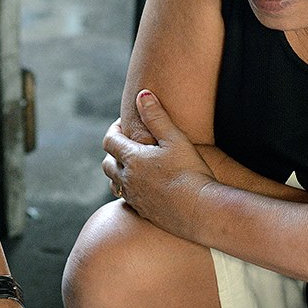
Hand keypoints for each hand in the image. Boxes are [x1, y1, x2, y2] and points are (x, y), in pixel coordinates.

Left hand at [102, 90, 213, 239]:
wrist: (200, 211)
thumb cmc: (190, 172)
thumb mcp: (174, 139)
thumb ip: (156, 116)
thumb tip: (141, 94)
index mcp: (131, 159)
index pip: (110, 140)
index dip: (115, 129)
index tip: (125, 122)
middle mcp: (127, 180)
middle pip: (107, 163)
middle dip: (114, 151)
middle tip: (128, 143)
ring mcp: (134, 198)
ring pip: (114, 183)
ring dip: (119, 172)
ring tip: (133, 166)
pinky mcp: (143, 212)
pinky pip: (127, 199)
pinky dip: (130, 189)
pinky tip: (144, 187)